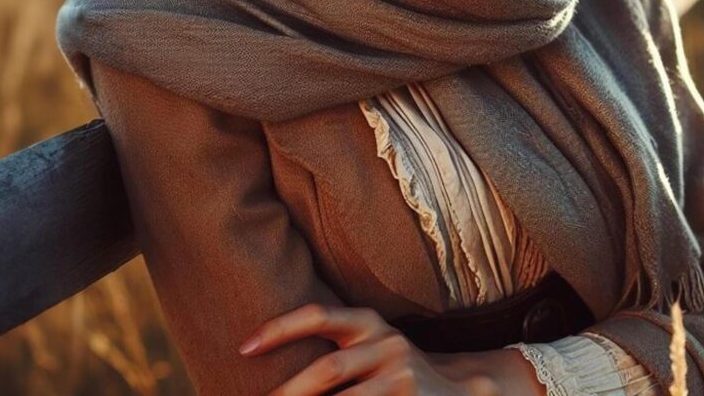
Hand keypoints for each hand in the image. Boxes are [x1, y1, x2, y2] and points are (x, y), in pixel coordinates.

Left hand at [238, 302, 499, 395]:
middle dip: (289, 394)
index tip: (244, 347)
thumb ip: (335, 351)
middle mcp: (386, 341)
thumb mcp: (370, 349)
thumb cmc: (395, 372)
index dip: (280, 328)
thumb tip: (274, 371)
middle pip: (328, 369)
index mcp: (368, 322)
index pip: (319, 315)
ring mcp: (400, 373)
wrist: (459, 391)